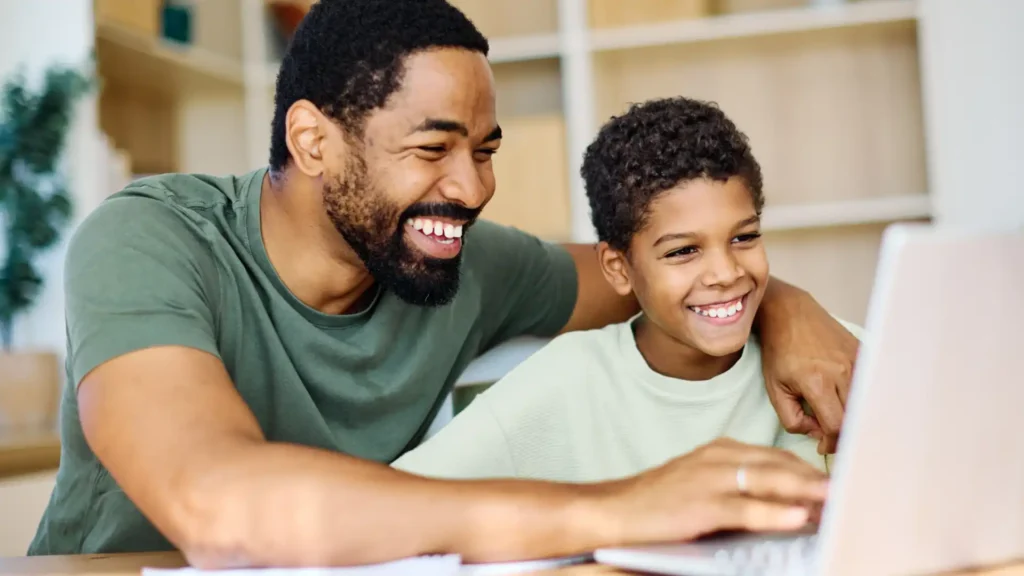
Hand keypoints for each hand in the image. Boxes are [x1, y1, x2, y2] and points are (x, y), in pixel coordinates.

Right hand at [599, 438, 828, 545]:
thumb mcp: (703, 486)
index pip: (776, 456)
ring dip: (805, 490)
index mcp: (721, 451)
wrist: (614, 511)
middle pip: (779, 465)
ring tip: (836, 499)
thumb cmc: (660, 503)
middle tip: (852, 490)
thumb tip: (791, 506)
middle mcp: (718, 458)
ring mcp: (709, 479)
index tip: (841, 480)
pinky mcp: (700, 505)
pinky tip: (796, 518)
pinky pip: (744, 508)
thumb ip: (742, 489)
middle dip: (816, 478)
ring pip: (768, 481)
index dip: (810, 469)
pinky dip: (773, 513)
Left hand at [757, 280, 858, 453]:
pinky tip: (847, 400)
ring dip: (854, 416)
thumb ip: (793, 419)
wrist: (790, 313)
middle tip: (832, 437)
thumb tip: (818, 434)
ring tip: (838, 418)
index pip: (836, 425)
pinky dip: (861, 399)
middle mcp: (842, 371)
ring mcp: (856, 360)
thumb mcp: (775, 389)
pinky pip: (869, 385)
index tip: (823, 446)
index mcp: (817, 382)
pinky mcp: (864, 353)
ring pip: (865, 403)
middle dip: (844, 434)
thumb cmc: (779, 352)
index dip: (831, 442)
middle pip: (855, 418)